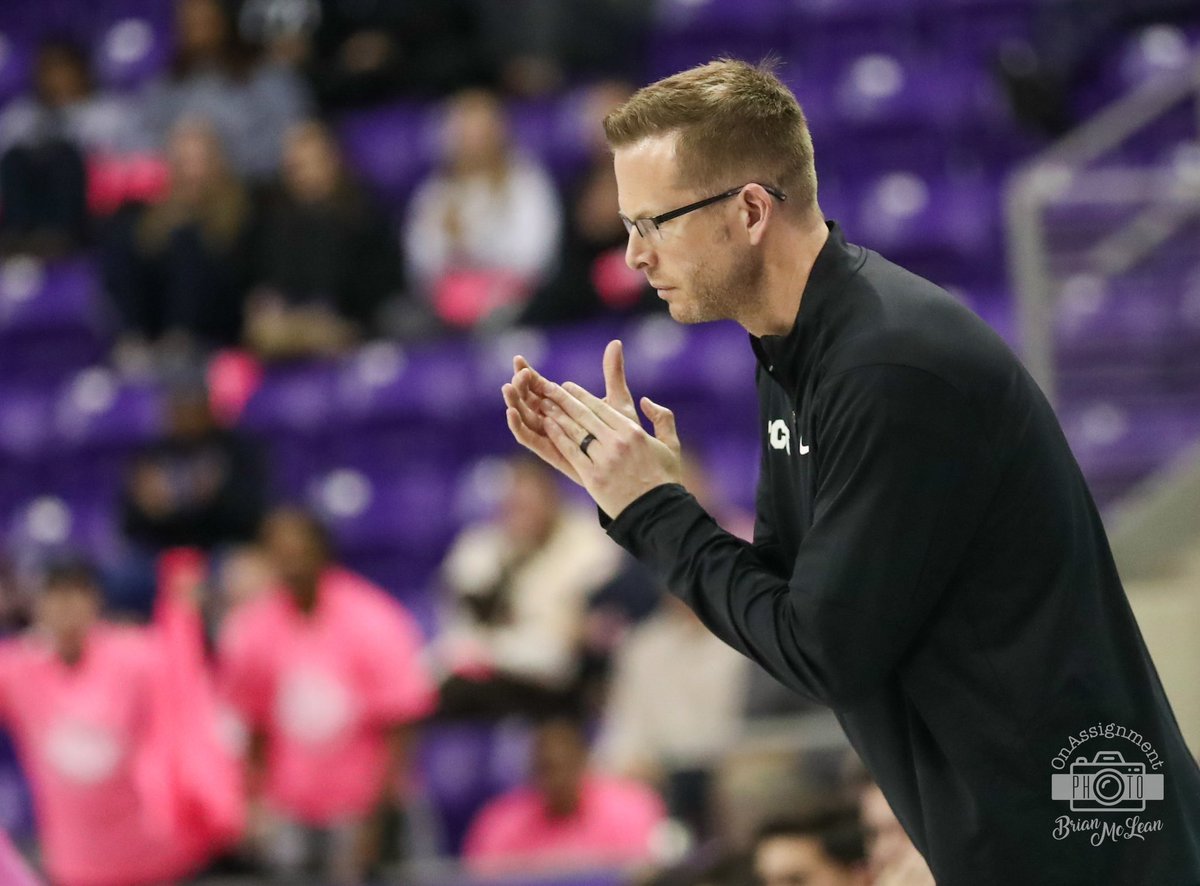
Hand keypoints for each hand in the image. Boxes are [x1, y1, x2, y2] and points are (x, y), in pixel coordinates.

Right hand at [502, 339, 642, 483]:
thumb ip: (613, 374)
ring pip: (527, 419)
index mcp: (567, 411)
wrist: (635, 472)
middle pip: (529, 402)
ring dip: (515, 403)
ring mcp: (554, 440)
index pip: (542, 388)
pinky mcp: (554, 455)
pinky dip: (519, 427)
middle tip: (515, 372)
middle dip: (519, 386)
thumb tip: (615, 342)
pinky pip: (532, 442)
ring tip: (508, 387)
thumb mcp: (618, 402)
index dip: (529, 374)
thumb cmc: (629, 438)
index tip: (519, 359)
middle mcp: (556, 425)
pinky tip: (512, 412)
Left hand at [502, 340, 682, 518]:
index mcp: (633, 431)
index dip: (581, 395)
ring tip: (541, 404)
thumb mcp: (671, 445)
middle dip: (562, 399)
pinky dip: (558, 437)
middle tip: (546, 387)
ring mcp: (604, 459)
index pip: (601, 407)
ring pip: (575, 430)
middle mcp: (617, 441)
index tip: (567, 386)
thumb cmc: (665, 479)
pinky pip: (571, 451)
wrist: (658, 512)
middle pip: (584, 415)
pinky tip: (546, 426)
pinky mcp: (593, 477)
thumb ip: (662, 418)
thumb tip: (645, 401)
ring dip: (556, 414)